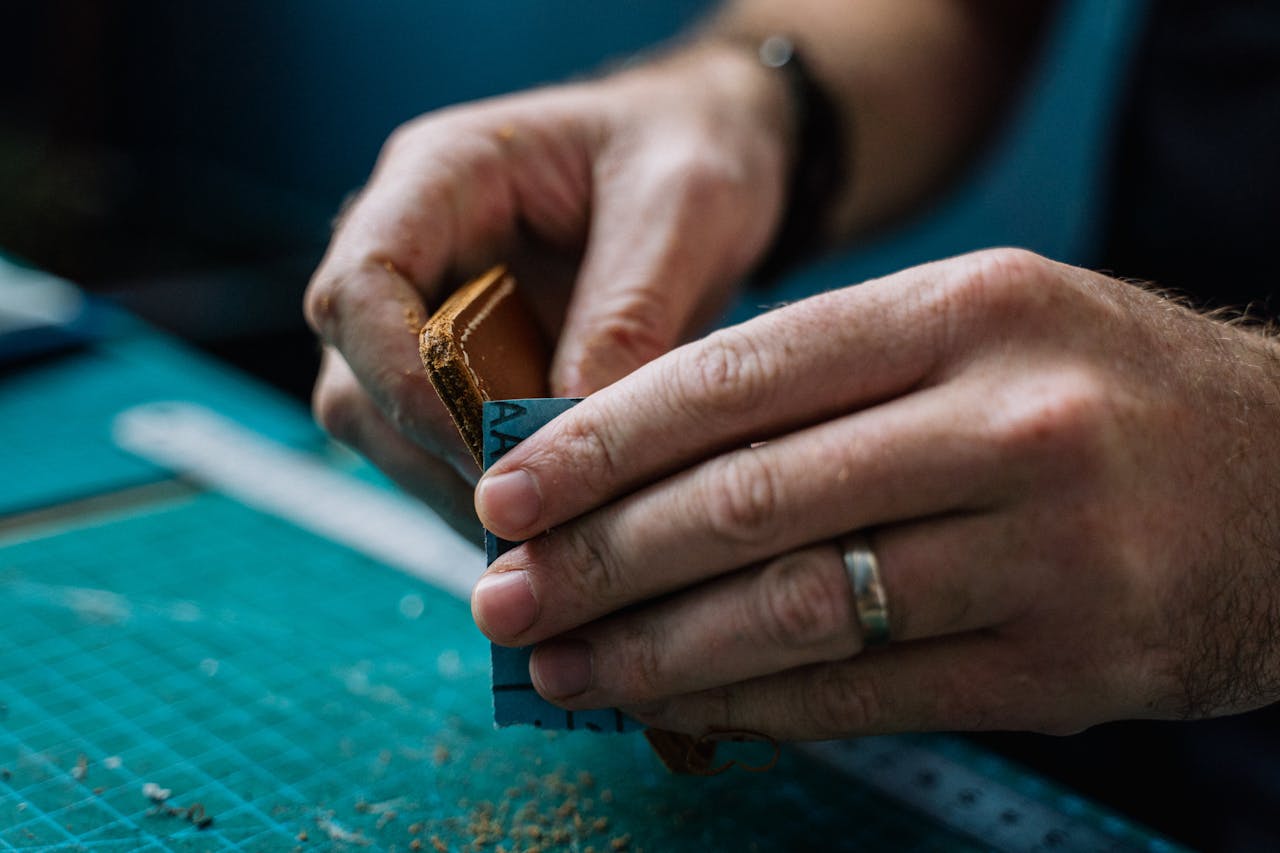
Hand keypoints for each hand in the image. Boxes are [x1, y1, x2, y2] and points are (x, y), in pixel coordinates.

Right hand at [303, 43, 792, 533]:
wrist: (706, 154)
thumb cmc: (687, 150)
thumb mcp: (685, 207)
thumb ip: (629, 313)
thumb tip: (571, 429)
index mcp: (438, 178)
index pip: (358, 289)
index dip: (403, 383)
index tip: (492, 449)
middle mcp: (411, 251)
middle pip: (357, 380)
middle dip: (437, 455)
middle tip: (540, 512)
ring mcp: (427, 316)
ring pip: (389, 432)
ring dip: (463, 489)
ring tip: (560, 532)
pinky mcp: (462, 371)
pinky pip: (443, 451)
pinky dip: (496, 495)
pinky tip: (563, 523)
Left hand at [471, 248, 1279, 738]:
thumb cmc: (1109, 397)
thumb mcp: (984, 333)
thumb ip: (830, 387)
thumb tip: (644, 466)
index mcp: (968, 311)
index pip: (738, 374)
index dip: (602, 439)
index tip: (508, 489)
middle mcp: (1010, 419)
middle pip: (747, 498)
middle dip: (599, 556)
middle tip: (503, 593)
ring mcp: (1047, 549)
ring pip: (795, 608)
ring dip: (654, 649)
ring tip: (565, 664)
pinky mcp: (1070, 665)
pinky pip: (867, 691)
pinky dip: (753, 704)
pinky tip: (681, 706)